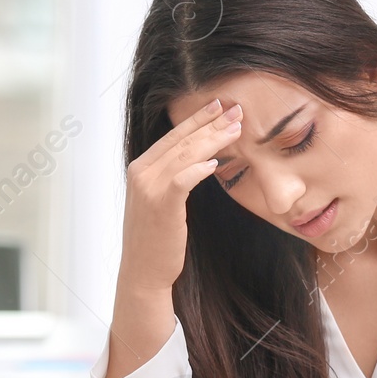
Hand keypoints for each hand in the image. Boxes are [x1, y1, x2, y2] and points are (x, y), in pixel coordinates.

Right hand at [117, 98, 241, 294]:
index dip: (197, 119)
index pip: (173, 136)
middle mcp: (141, 174)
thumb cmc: (156, 238)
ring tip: (236, 129)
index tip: (219, 106)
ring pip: (185, 155)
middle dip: (210, 123)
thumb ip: (172, 177)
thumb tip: (200, 159)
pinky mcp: (161, 206)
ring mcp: (149, 189)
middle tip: (236, 109)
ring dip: (213, 140)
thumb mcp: (160, 200)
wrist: (143, 271)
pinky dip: (198, 169)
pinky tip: (215, 163)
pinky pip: (182, 180)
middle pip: (181, 141)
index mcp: (140, 168)